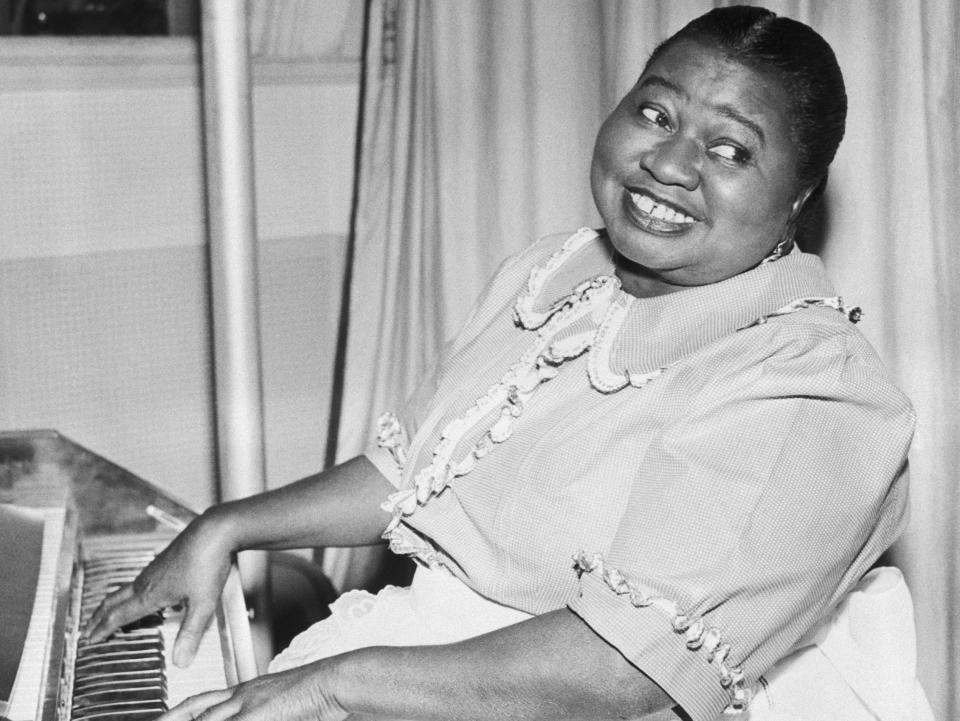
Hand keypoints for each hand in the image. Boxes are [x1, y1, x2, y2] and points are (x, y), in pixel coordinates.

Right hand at [83, 512, 234, 666]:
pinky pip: (140, 581)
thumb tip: (180, 663)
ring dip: (113, 604)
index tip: (89, 640)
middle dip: (98, 617)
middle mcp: (147, 581)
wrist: (215, 531)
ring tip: (110, 615)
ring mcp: (155, 568)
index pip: (119, 616)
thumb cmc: (207, 563)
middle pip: (115, 600)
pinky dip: (130, 593)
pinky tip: (143, 595)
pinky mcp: (165, 560)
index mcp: (150, 594)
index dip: (102, 630)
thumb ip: (190, 633)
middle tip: (86, 629)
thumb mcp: (202, 604)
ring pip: (126, 589)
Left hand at [157, 661, 348, 720]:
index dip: (182, 711)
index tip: (169, 717)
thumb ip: (267, 711)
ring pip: (207, 718)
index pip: (205, 700)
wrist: (336, 680)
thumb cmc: (320, 693)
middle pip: (197, 708)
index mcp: (249, 691)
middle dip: (173, 717)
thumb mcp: (284, 703)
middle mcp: (244, 695)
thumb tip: (266, 713)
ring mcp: (249, 705)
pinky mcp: (258, 715)